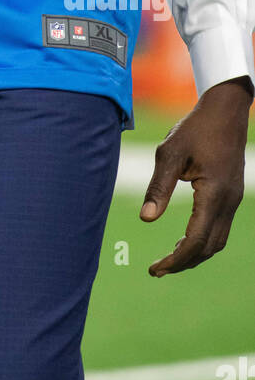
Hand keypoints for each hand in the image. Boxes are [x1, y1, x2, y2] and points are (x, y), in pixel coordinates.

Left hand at [140, 76, 251, 275]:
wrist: (226, 110)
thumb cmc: (195, 128)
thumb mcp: (170, 153)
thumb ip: (158, 187)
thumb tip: (146, 220)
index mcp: (214, 195)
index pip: (195, 241)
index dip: (175, 260)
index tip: (154, 269)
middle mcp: (228, 202)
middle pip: (208, 248)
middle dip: (183, 262)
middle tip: (157, 270)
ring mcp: (233, 200)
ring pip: (217, 240)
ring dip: (195, 253)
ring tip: (169, 258)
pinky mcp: (231, 195)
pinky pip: (220, 228)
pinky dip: (203, 240)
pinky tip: (185, 238)